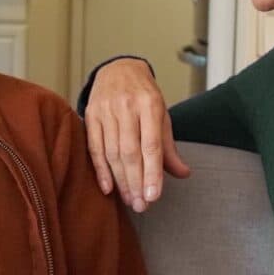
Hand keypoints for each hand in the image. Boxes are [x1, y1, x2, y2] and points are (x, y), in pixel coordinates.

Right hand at [84, 58, 189, 211]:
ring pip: (112, 152)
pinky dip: (101, 170)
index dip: (152, 172)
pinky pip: (94, 147)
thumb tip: (183, 174)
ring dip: (121, 181)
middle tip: (142, 206)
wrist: (118, 69)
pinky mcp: (90, 114)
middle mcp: (127, 106)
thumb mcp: (162, 115)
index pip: (151, 144)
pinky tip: (108, 188)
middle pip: (130, 152)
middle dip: (136, 182)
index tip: (154, 196)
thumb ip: (169, 146)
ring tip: (130, 200)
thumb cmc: (144, 96)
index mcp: (150, 104)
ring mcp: (106, 110)